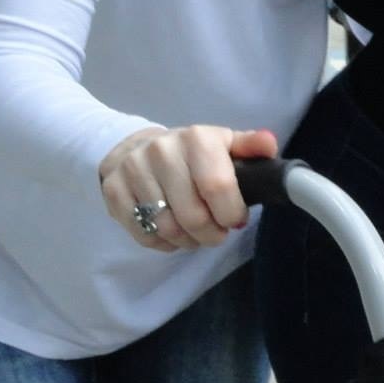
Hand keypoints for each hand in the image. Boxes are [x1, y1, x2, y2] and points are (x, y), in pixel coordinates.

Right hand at [98, 125, 277, 251]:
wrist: (137, 148)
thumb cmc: (191, 154)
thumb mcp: (223, 144)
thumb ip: (249, 147)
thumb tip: (269, 144)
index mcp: (196, 139)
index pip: (217, 187)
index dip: (231, 213)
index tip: (235, 219)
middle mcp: (162, 151)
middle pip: (192, 216)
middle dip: (211, 234)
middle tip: (216, 233)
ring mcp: (133, 171)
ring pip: (168, 229)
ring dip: (188, 241)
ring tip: (196, 234)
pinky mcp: (114, 192)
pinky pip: (144, 234)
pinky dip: (164, 243)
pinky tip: (172, 233)